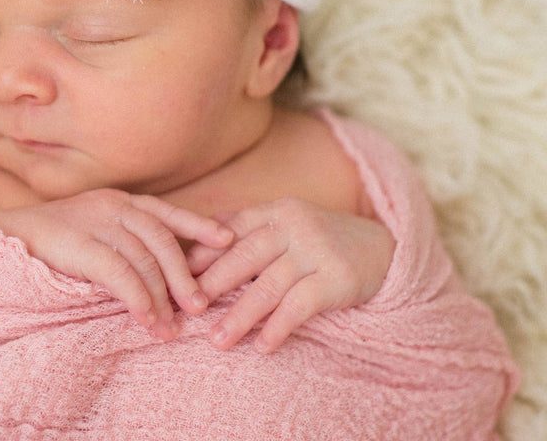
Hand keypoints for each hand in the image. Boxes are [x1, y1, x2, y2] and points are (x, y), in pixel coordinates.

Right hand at [0, 189, 233, 339]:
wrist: (8, 234)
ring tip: (171, 327)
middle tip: (199, 306)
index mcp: (121, 201)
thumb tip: (168, 271)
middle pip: (161, 238)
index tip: (227, 239)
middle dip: (183, 274)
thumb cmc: (58, 239)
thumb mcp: (98, 230)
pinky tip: (145, 317)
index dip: (198, 226)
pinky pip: (118, 272)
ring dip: (160, 296)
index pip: (166, 212)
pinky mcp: (79, 243)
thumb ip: (128, 240)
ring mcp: (96, 221)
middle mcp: (113, 205)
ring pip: (143, 258)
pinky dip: (136, 297)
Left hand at [186, 198, 395, 352]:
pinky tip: (262, 346)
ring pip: (269, 285)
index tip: (177, 275)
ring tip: (218, 341)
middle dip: (213, 284)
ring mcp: (316, 252)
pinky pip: (301, 306)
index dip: (204, 252)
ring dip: (240, 316)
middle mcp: (294, 226)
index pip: (233, 229)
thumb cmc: (320, 238)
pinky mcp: (336, 279)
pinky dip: (279, 327)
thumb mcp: (286, 222)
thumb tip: (199, 236)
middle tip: (188, 309)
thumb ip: (247, 226)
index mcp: (276, 211)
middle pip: (246, 256)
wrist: (381, 249)